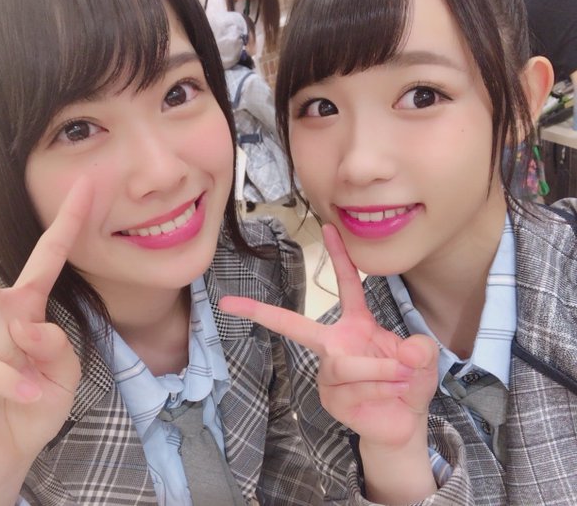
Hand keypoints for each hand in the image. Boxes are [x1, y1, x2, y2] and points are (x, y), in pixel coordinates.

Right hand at [0, 154, 90, 503]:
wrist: (5, 454)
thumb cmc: (36, 405)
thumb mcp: (64, 373)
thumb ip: (55, 344)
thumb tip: (26, 324)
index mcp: (21, 307)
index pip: (44, 258)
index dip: (66, 223)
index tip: (85, 184)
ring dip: (18, 353)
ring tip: (31, 384)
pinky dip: (10, 379)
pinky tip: (26, 395)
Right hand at [219, 223, 438, 449]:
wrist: (402, 423)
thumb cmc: (407, 383)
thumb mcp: (422, 361)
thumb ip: (419, 350)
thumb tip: (406, 353)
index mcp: (355, 325)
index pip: (347, 285)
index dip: (339, 256)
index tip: (327, 228)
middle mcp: (335, 344)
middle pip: (295, 325)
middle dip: (260, 312)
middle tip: (229, 302)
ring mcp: (328, 372)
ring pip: (344, 363)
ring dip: (380, 370)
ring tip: (402, 378)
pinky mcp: (328, 397)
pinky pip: (351, 387)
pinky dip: (378, 389)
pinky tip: (390, 396)